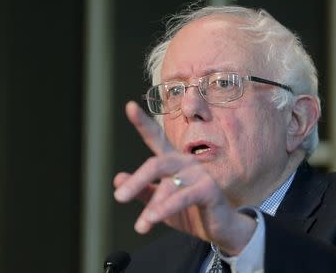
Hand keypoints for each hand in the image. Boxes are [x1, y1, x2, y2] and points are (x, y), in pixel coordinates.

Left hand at [113, 101, 256, 254]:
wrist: (219, 229)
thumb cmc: (188, 211)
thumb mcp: (159, 202)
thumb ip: (141, 190)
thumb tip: (117, 179)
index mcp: (172, 161)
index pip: (156, 138)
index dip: (143, 123)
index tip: (130, 107)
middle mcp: (185, 162)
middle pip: (156, 163)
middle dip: (137, 180)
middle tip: (119, 198)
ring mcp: (198, 173)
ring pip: (168, 183)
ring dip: (152, 206)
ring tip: (141, 226)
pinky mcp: (208, 189)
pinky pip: (184, 196)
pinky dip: (166, 207)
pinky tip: (154, 217)